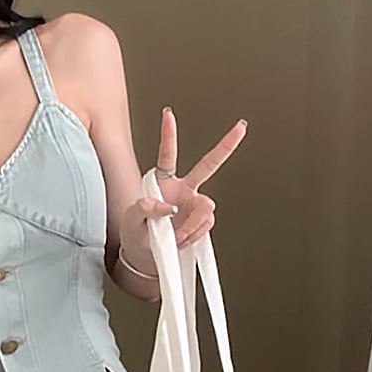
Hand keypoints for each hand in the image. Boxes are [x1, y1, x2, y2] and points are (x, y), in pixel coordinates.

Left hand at [119, 107, 246, 261]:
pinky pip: (206, 225)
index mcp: (163, 182)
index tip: (168, 115)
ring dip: (191, 224)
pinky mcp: (201, 221)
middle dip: (226, 146)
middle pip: (209, 165)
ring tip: (175, 235)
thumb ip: (144, 209)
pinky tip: (182, 238)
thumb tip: (166, 207)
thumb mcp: (131, 220)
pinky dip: (193, 234)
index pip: (167, 156)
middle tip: (240, 128)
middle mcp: (183, 189)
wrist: (146, 256)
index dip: (168, 135)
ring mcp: (195, 205)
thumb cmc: (136, 234)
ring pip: (206, 207)